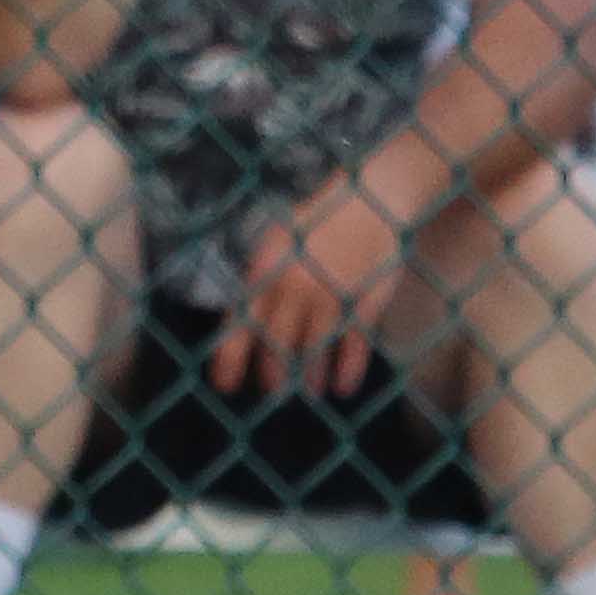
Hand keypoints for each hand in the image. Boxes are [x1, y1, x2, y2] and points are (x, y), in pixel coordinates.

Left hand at [211, 166, 417, 397]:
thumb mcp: (279, 242)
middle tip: (273, 392)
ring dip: (309, 378)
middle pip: (275, 342)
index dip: (230, 357)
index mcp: (266, 271)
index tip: (223, 385)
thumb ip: (261, 280)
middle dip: (272, 373)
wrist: (371, 199)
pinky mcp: (363, 299)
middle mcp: (293, 287)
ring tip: (310, 394)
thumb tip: (244, 321)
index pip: (241, 322)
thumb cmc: (320, 222)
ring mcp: (329, 294)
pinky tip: (343, 387)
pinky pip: (352, 344)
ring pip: (312, 349)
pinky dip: (347, 369)